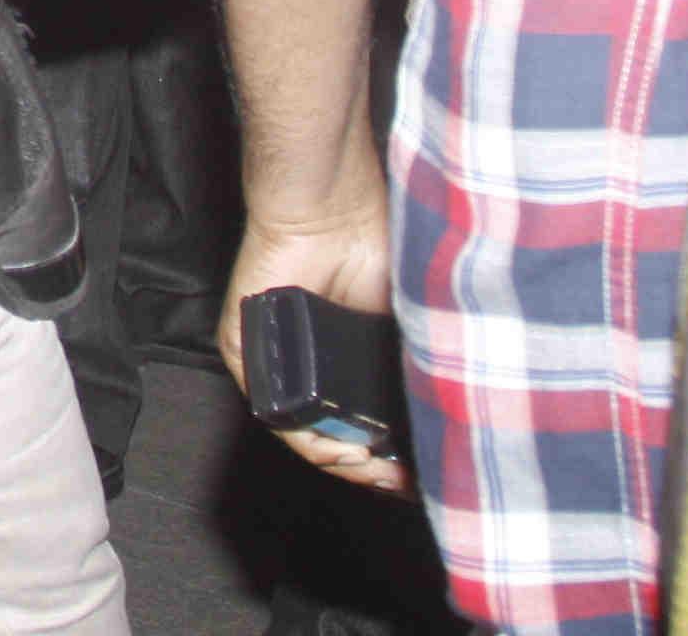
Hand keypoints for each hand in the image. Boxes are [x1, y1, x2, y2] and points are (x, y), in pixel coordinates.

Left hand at [218, 194, 411, 494]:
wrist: (333, 207)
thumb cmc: (375, 248)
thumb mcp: (409, 320)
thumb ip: (415, 366)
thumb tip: (442, 426)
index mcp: (344, 356)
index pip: (362, 422)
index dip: (392, 455)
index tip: (425, 475)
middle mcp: (307, 361)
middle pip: (332, 435)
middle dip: (370, 468)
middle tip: (402, 480)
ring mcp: (274, 356)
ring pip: (301, 430)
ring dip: (341, 459)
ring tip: (376, 467)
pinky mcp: (245, 345)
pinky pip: (271, 405)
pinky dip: (305, 436)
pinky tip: (339, 447)